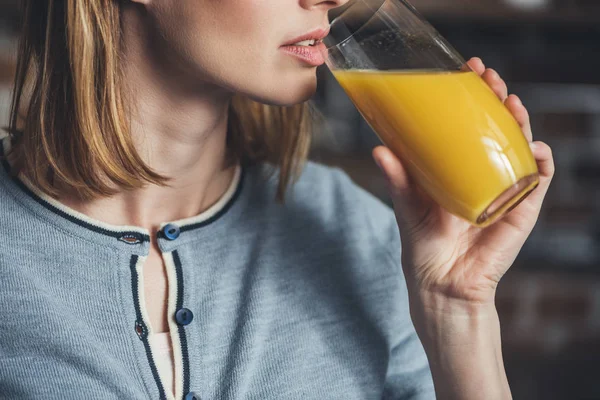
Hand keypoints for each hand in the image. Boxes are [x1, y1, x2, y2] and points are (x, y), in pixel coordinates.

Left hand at [372, 57, 554, 305]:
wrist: (441, 283)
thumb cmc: (423, 243)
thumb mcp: (408, 205)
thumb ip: (398, 178)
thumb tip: (378, 148)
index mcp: (456, 166)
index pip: (467, 123)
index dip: (470, 97)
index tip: (464, 70)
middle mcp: (483, 171)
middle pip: (496, 127)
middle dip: (496, 100)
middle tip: (489, 77)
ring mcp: (505, 187)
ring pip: (520, 146)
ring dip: (521, 122)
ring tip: (512, 102)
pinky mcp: (521, 209)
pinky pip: (538, 181)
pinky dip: (541, 163)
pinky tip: (535, 148)